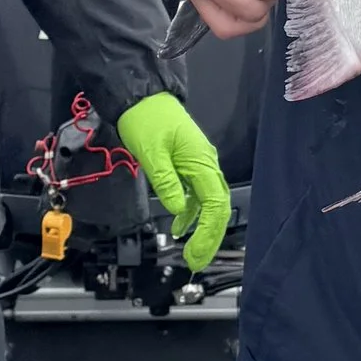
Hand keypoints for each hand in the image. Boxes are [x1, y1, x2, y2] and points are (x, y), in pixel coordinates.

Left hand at [118, 93, 233, 269]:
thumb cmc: (146, 120)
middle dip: (209, 237)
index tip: (195, 254)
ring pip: (210, 203)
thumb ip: (166, 182)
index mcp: (201, 161)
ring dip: (202, 229)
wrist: (143, 98)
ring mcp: (200, 164)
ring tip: (191, 252)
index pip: (214, 205)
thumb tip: (178, 210)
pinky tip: (180, 226)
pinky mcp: (191, 164)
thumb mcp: (151, 153)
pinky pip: (198, 194)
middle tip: (195, 262)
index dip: (207, 233)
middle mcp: (207, 164)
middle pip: (218, 208)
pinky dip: (192, 213)